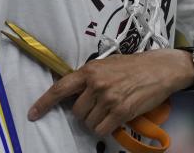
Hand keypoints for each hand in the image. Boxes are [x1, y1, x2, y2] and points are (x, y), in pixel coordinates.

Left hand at [28, 49, 193, 137]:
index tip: (32, 114)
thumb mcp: (107, 65)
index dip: (44, 103)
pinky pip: (102, 129)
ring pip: (89, 123)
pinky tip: (114, 119)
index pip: (60, 88)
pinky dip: (105, 128)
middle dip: (85, 113)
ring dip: (96, 121)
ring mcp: (108, 98)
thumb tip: (72, 95)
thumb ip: (89, 78)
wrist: (160, 69)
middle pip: (77, 112)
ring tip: (110, 110)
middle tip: (99, 106)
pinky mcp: (120, 111)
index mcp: (89, 70)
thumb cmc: (134, 66)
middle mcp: (96, 84)